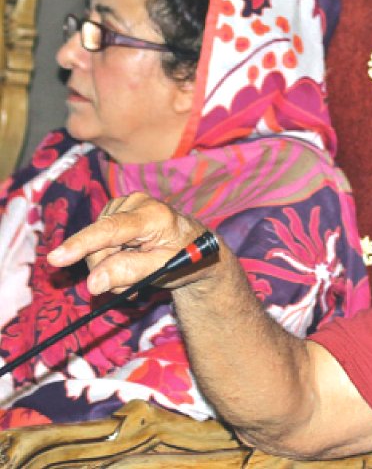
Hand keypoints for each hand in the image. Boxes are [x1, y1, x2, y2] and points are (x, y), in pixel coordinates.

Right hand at [48, 192, 213, 295]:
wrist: (195, 245)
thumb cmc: (186, 257)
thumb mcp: (163, 268)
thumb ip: (129, 272)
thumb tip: (92, 283)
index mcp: (154, 215)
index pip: (111, 229)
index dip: (82, 244)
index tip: (57, 259)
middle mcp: (136, 203)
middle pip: (99, 244)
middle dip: (108, 270)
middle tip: (132, 288)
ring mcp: (124, 205)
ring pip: (96, 245)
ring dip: (109, 267)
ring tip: (135, 275)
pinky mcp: (116, 212)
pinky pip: (98, 242)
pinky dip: (109, 258)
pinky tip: (128, 262)